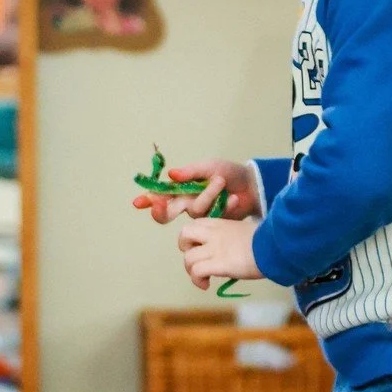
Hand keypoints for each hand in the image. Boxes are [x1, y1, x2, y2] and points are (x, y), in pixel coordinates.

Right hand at [133, 158, 260, 225]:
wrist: (253, 185)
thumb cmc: (230, 173)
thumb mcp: (209, 167)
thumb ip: (191, 172)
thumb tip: (171, 174)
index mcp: (183, 190)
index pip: (160, 197)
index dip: (148, 201)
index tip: (139, 203)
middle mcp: (188, 204)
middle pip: (167, 214)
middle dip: (162, 211)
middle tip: (160, 205)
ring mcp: (201, 216)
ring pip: (195, 210)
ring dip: (207, 195)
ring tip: (222, 182)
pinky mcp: (214, 224)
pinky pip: (213, 217)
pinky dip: (224, 204)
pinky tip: (233, 198)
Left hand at [179, 217, 263, 290]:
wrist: (277, 246)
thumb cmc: (269, 241)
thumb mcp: (247, 232)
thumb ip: (233, 238)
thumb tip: (232, 250)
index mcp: (221, 224)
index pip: (196, 224)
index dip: (194, 238)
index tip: (202, 249)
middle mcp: (215, 234)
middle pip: (184, 234)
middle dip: (185, 249)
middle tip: (196, 261)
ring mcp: (215, 248)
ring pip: (188, 258)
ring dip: (191, 271)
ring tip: (203, 278)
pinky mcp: (219, 263)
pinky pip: (197, 272)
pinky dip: (198, 281)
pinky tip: (206, 285)